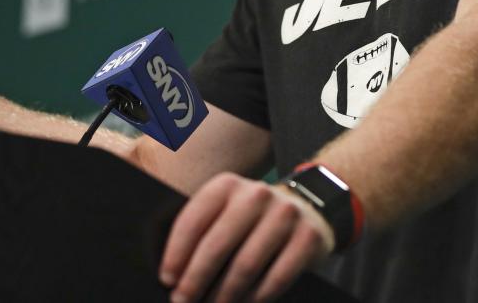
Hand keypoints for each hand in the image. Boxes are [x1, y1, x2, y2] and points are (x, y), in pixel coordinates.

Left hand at [159, 172, 334, 302]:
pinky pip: (277, 277)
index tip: (167, 280)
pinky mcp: (308, 237)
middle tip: (183, 302)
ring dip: (225, 295)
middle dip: (195, 280)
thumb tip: (173, 274)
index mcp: (227, 185)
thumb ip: (202, 230)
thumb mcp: (227, 209)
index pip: (194, 220)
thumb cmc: (253, 218)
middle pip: (217, 246)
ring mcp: (285, 214)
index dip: (176, 254)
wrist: (310, 205)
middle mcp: (257, 195)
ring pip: (246, 265)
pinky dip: (257, 298)